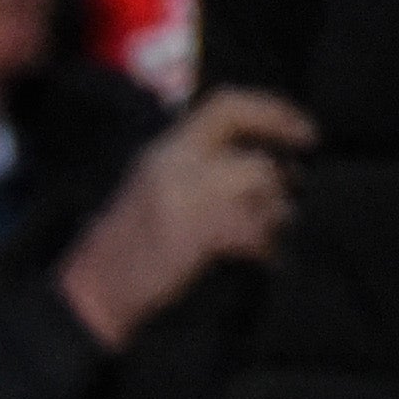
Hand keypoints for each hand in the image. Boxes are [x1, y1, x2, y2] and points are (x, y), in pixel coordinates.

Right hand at [61, 87, 312, 347]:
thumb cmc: (123, 246)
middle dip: (280, 186)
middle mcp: (175, 165)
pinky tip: (261, 259)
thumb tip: (264, 160)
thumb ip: (197, 165)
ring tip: (265, 237)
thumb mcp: (153, 186)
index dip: (275, 111)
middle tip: (284, 204)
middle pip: (256, 159)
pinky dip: (266, 248)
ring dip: (275, 218)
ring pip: (261, 195)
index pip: (226, 106)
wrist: (92, 292)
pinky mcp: (199, 233)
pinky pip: (256, 231)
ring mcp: (187, 198)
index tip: (306, 132)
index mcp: (163, 149)